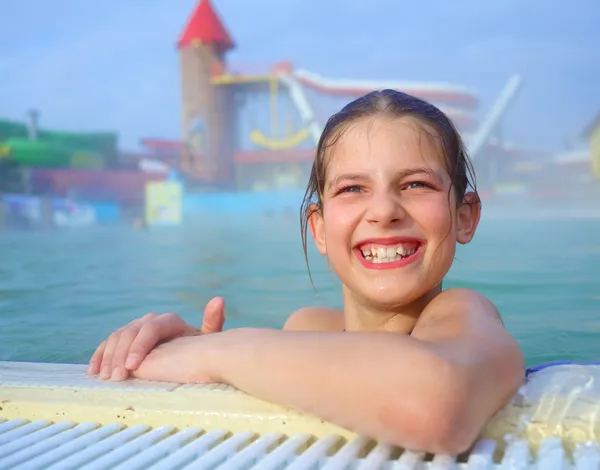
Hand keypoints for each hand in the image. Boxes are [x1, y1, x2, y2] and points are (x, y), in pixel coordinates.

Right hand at [87, 296, 224, 380]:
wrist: (192, 354)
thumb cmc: (201, 350)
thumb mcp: (208, 339)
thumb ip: (212, 322)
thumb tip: (218, 299)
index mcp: (169, 320)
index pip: (150, 328)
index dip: (140, 346)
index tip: (134, 367)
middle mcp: (150, 320)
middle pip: (130, 333)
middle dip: (121, 356)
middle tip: (117, 377)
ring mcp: (136, 328)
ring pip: (117, 338)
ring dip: (108, 358)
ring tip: (106, 378)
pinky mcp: (125, 339)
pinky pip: (109, 344)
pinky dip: (100, 356)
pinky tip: (94, 372)